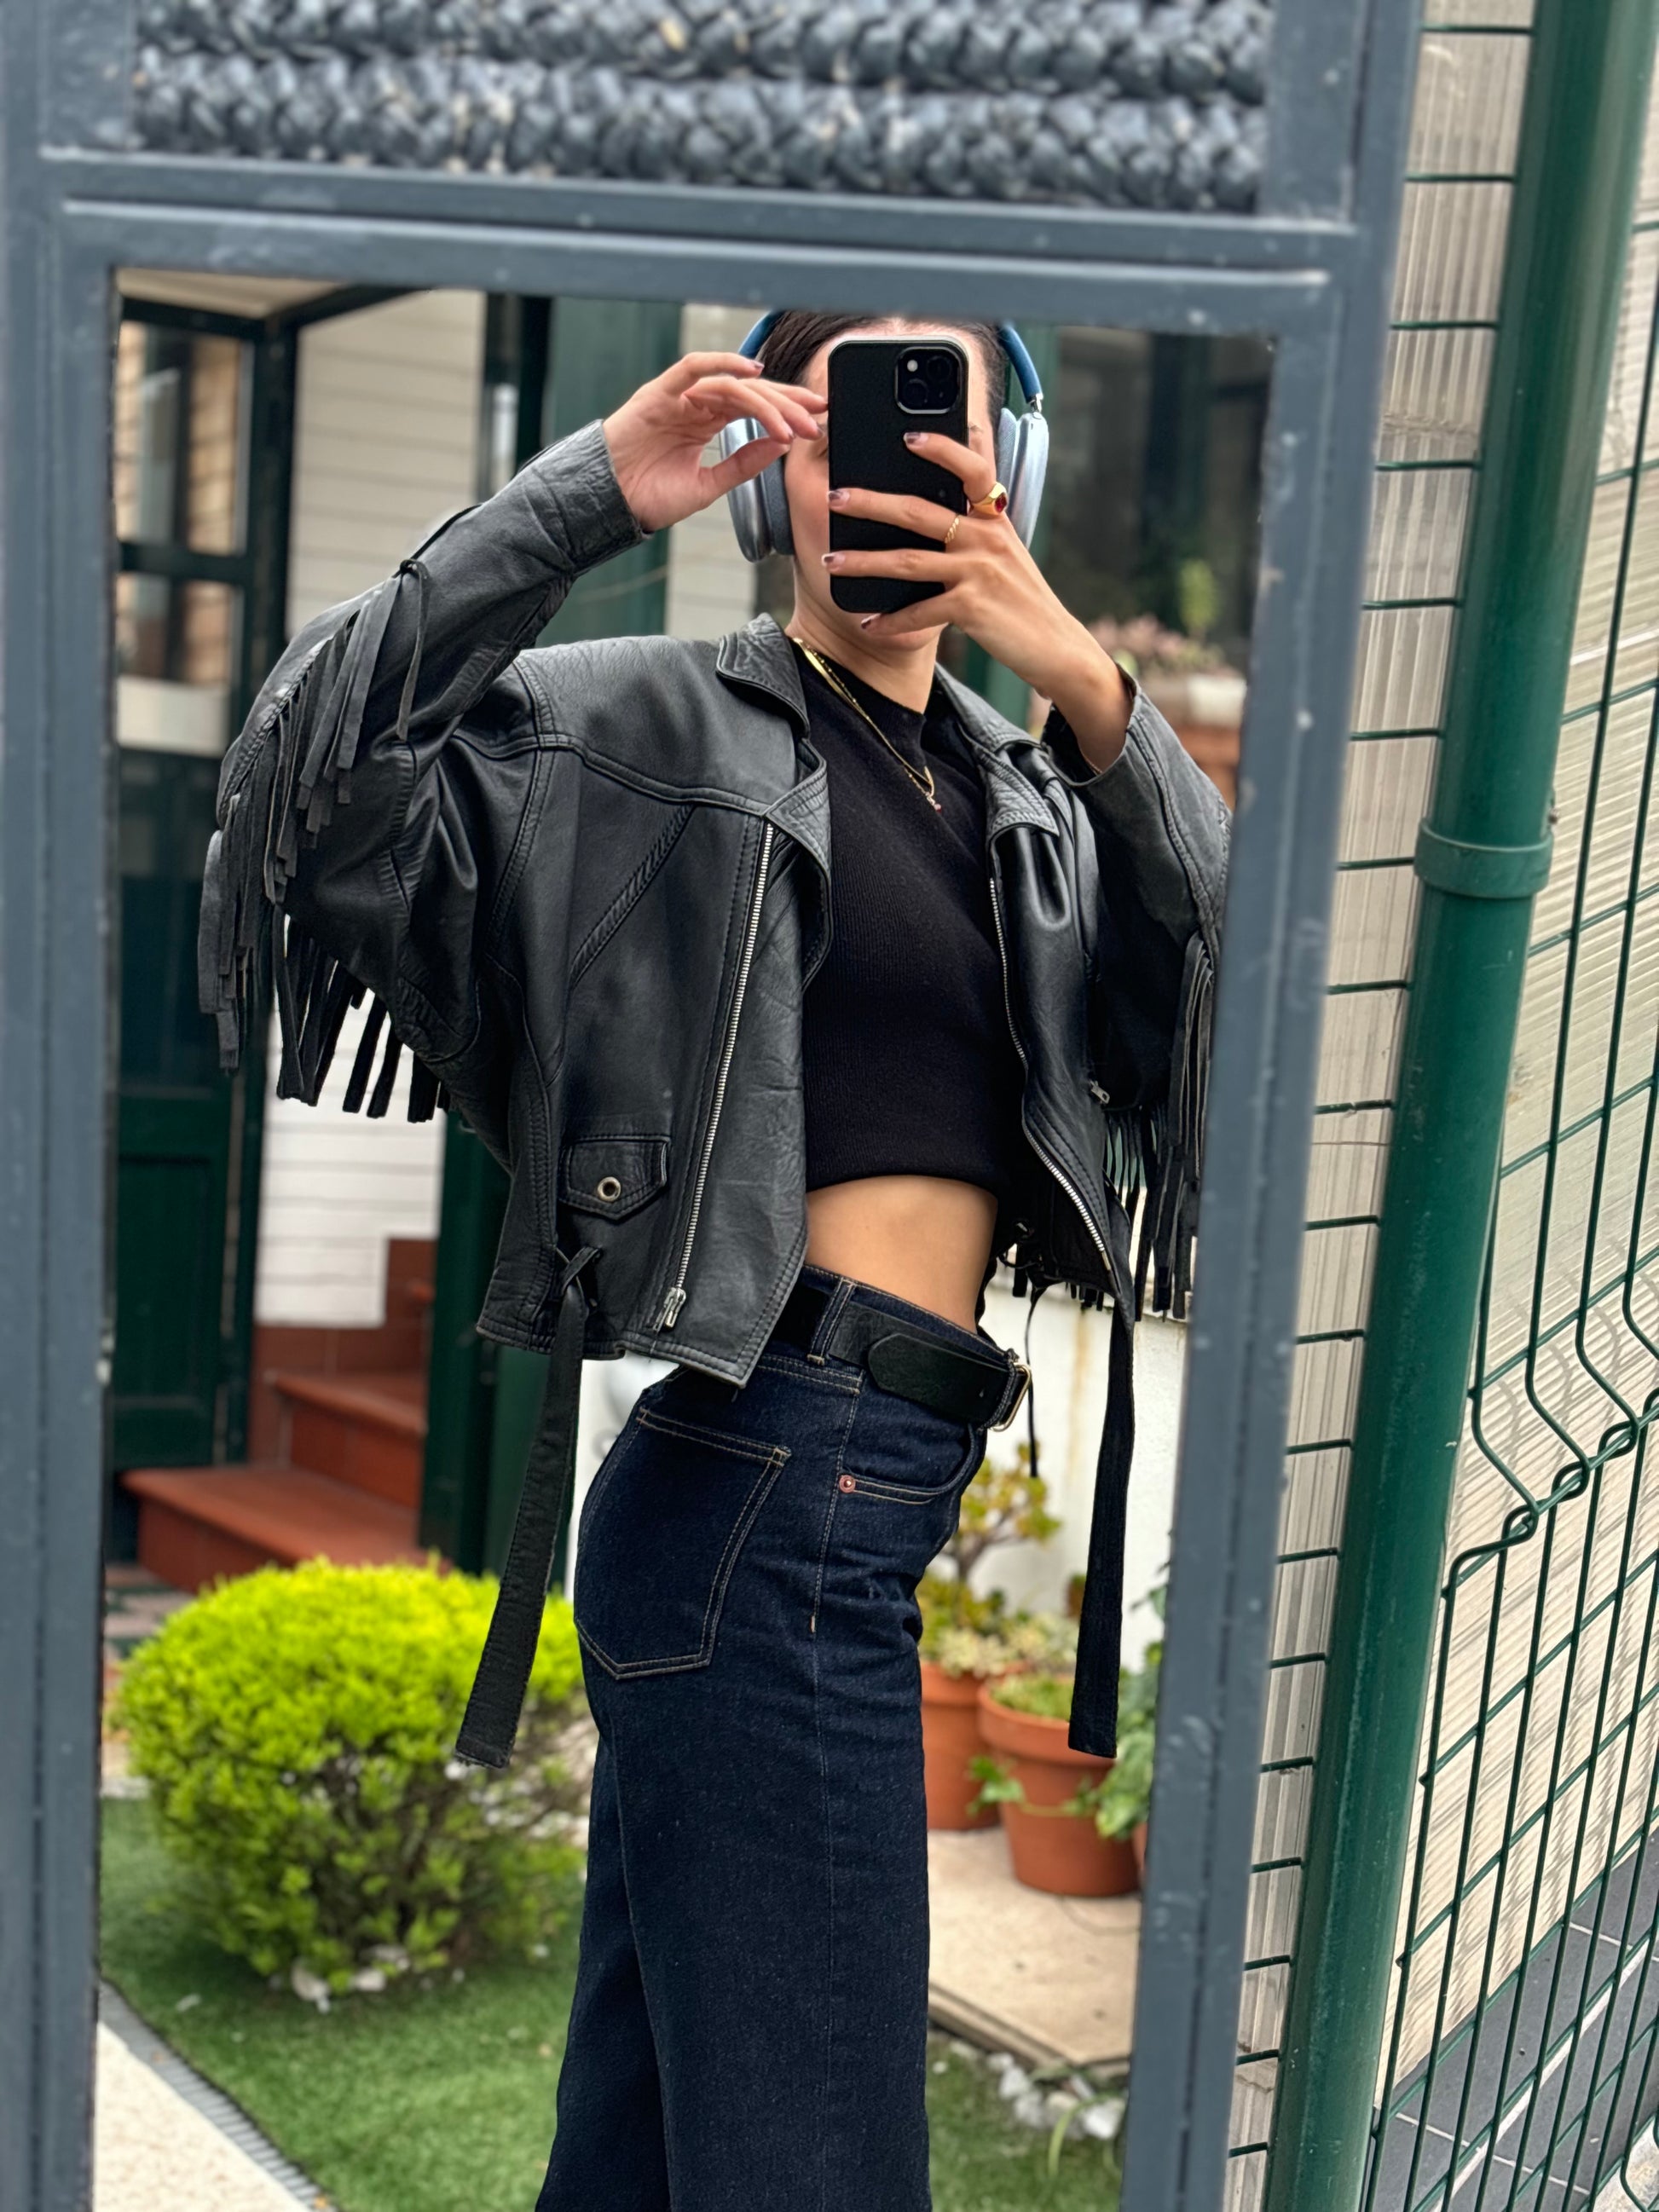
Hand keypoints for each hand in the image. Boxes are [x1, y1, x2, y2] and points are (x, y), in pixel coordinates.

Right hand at [601, 352, 825, 535]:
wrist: (610, 505)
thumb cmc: (649, 496)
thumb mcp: (709, 485)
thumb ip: (743, 464)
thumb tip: (780, 444)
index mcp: (708, 423)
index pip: (757, 409)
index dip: (789, 412)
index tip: (820, 421)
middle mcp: (697, 404)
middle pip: (752, 394)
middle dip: (788, 406)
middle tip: (816, 420)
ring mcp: (680, 396)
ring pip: (732, 385)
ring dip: (766, 402)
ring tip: (791, 424)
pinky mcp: (661, 392)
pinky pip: (695, 367)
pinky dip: (723, 365)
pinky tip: (752, 372)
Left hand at [821, 427, 1132, 769]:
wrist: (1055, 646)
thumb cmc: (1022, 597)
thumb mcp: (1007, 548)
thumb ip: (980, 517)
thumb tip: (951, 486)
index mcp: (994, 518)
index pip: (972, 468)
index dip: (942, 448)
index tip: (908, 435)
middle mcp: (986, 538)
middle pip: (919, 511)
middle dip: (871, 503)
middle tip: (834, 496)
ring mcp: (978, 572)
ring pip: (908, 561)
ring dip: (864, 561)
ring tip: (831, 560)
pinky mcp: (971, 608)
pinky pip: (920, 613)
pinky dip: (891, 621)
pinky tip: (868, 624)